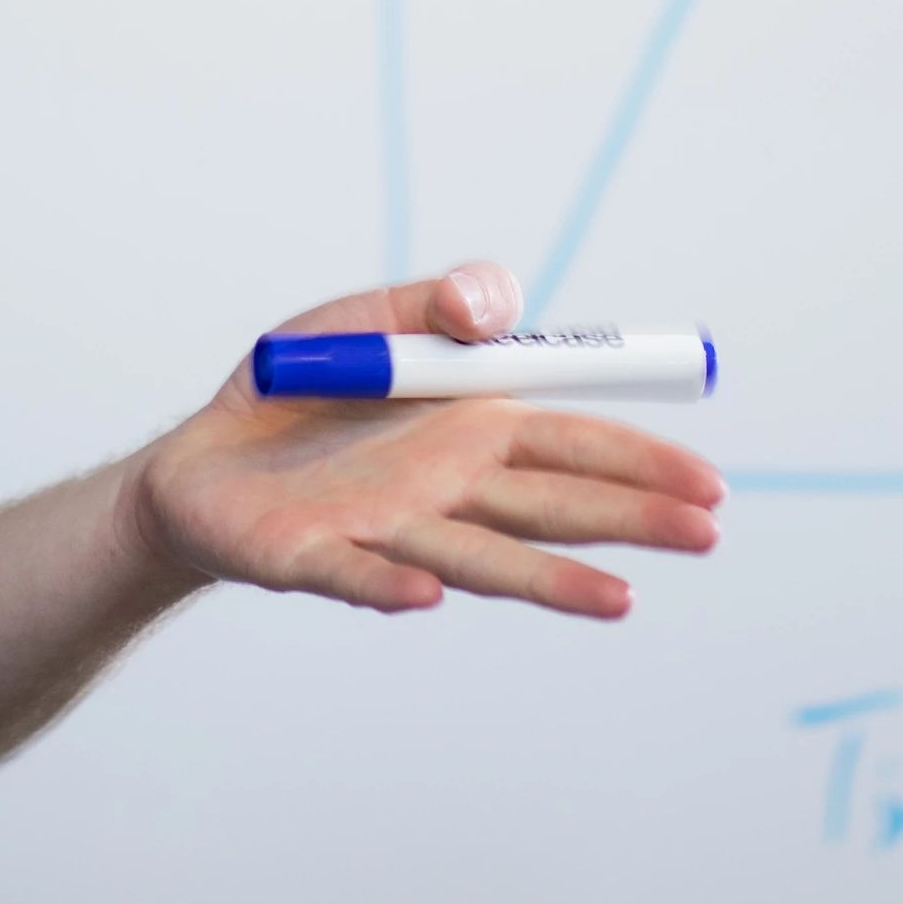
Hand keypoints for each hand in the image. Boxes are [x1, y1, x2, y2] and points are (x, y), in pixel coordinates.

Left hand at [131, 265, 724, 619]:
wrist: (194, 460)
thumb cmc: (296, 392)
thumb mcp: (365, 318)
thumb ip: (436, 302)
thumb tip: (493, 307)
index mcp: (470, 431)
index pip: (574, 446)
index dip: (640, 463)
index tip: (706, 483)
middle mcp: (443, 492)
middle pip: (550, 508)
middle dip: (631, 521)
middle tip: (707, 538)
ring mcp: (384, 530)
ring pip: (478, 559)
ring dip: (549, 581)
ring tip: (620, 602)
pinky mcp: (309, 556)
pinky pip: (352, 573)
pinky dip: (386, 585)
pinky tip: (424, 596)